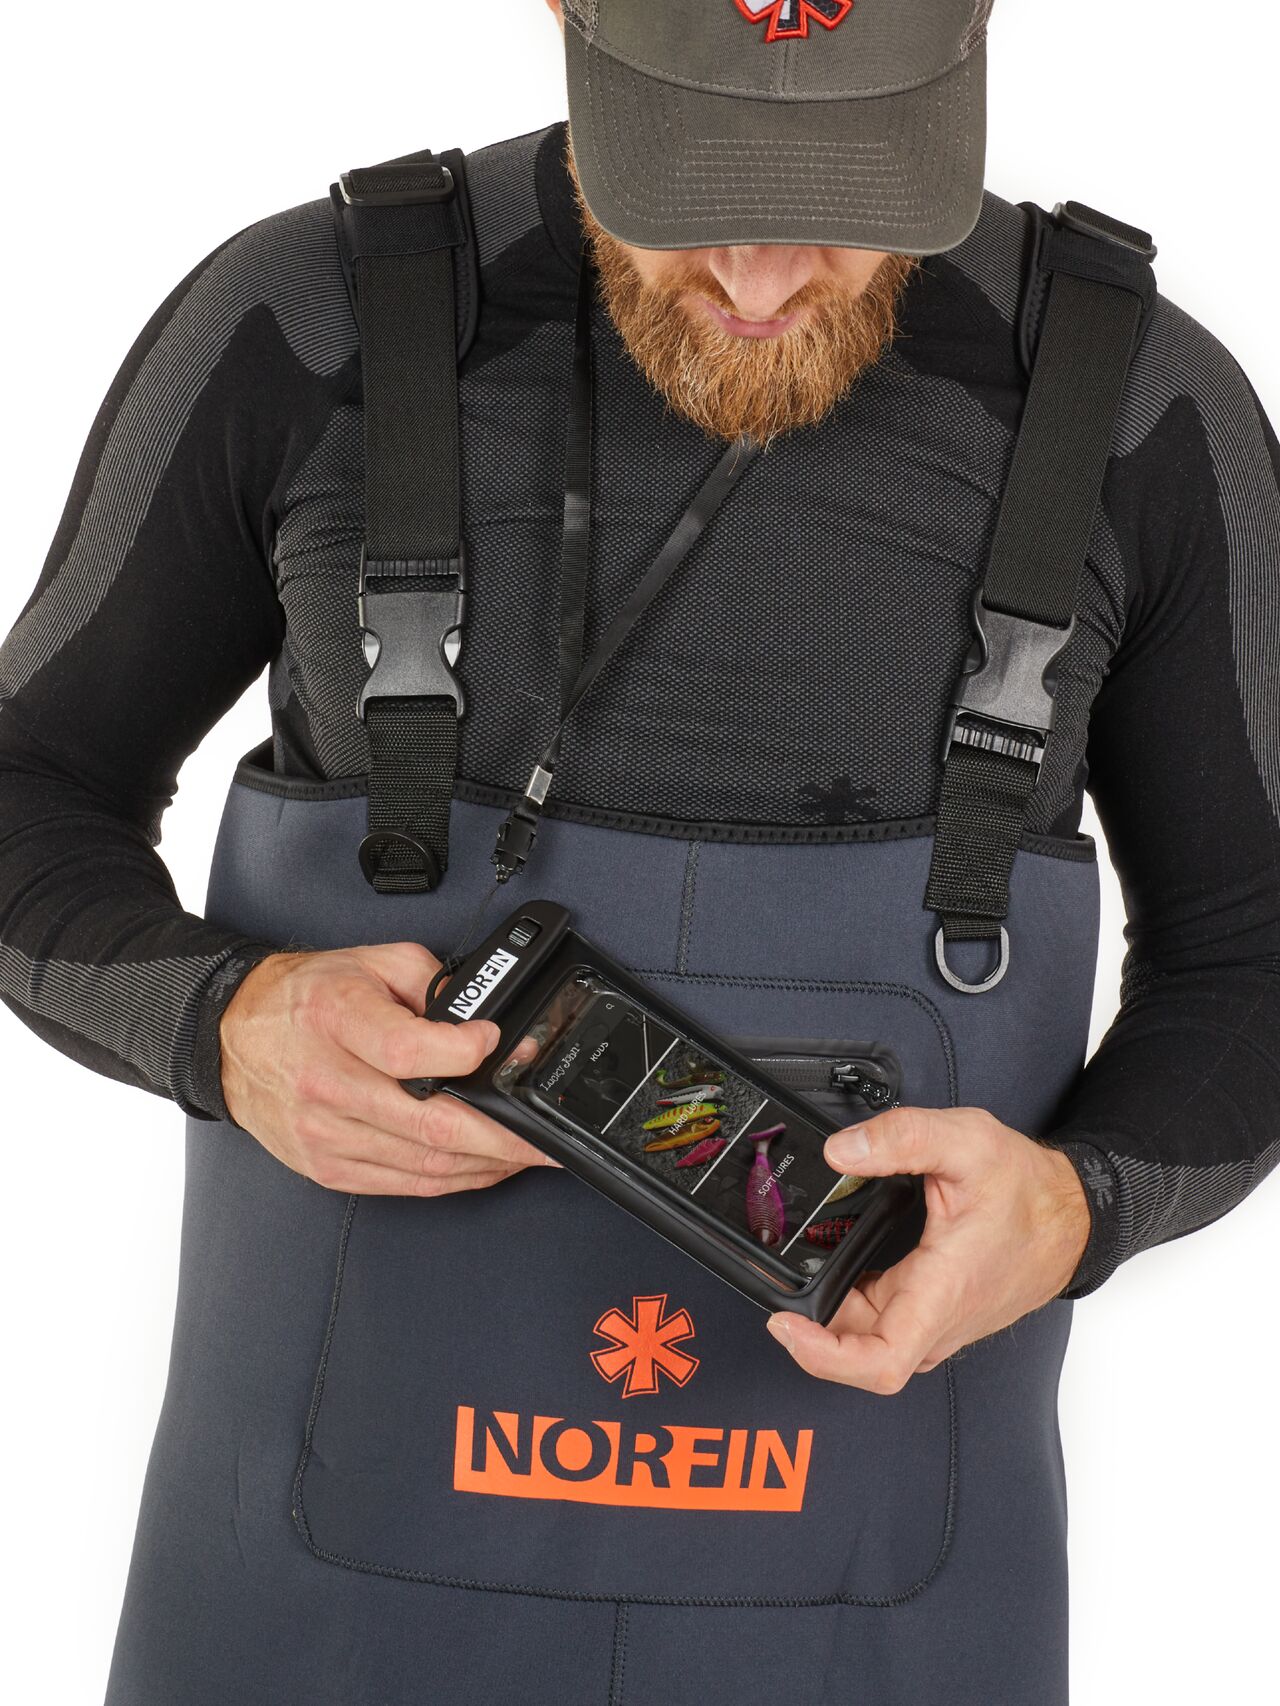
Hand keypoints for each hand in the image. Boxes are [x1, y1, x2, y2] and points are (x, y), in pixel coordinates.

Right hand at [219, 942, 558, 1195]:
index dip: (465, 1054)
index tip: (497, 1046)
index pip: (409, 1052)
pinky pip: (405, 1184)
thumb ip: (432, 985)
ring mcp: (326, 1133)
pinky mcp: (327, 1166)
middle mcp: (327, 1083)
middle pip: (430, 1125)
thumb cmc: (304, 997)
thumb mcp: (372, 961)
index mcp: (336, 1020)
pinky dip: (453, 1180)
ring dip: (487, 1164)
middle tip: (545, 1139)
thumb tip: (483, 1020)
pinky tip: (482, 1167)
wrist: (232, 1037)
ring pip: (425, 1165)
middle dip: (503, 1138)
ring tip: (525, 1154)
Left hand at [765, 1107, 1089, 1392]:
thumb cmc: (1031, 1190)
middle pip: (859, 1353)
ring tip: (795, 1277)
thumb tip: (839, 1151)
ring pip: (868, 1340)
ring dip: (829, 1317)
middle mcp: (938, 1320)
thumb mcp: (967, 1141)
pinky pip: (882, 1326)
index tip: (786, 1326)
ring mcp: (937, 1322)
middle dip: (812, 1326)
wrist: (1075, 1215)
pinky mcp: (935, 1313)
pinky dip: (850, 1306)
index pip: (880, 1362)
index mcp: (943, 1292)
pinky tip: (833, 1273)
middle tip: (775, 1286)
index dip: (823, 1356)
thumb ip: (900, 1138)